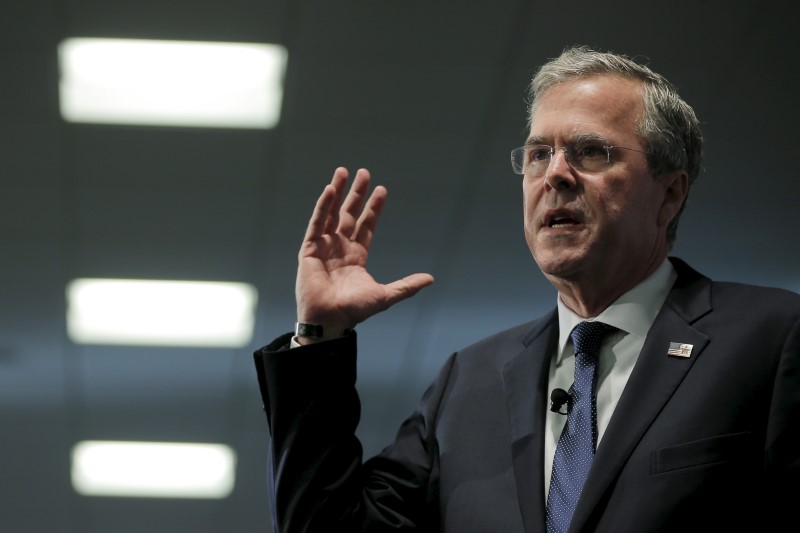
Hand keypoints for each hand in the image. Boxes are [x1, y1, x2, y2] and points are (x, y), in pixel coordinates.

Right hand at [295, 167, 434, 341]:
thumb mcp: (385, 295)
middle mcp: (339, 248)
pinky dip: (323, 206)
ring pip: (331, 213)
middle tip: (364, 172)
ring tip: (343, 171)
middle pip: (349, 214)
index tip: (382, 189)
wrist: (330, 320)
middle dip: (356, 193)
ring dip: (337, 192)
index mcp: (356, 257)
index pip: (366, 226)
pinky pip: (316, 223)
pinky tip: (330, 190)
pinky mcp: (308, 249)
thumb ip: (406, 285)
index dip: (373, 208)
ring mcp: (323, 247)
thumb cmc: (354, 311)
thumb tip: (430, 279)